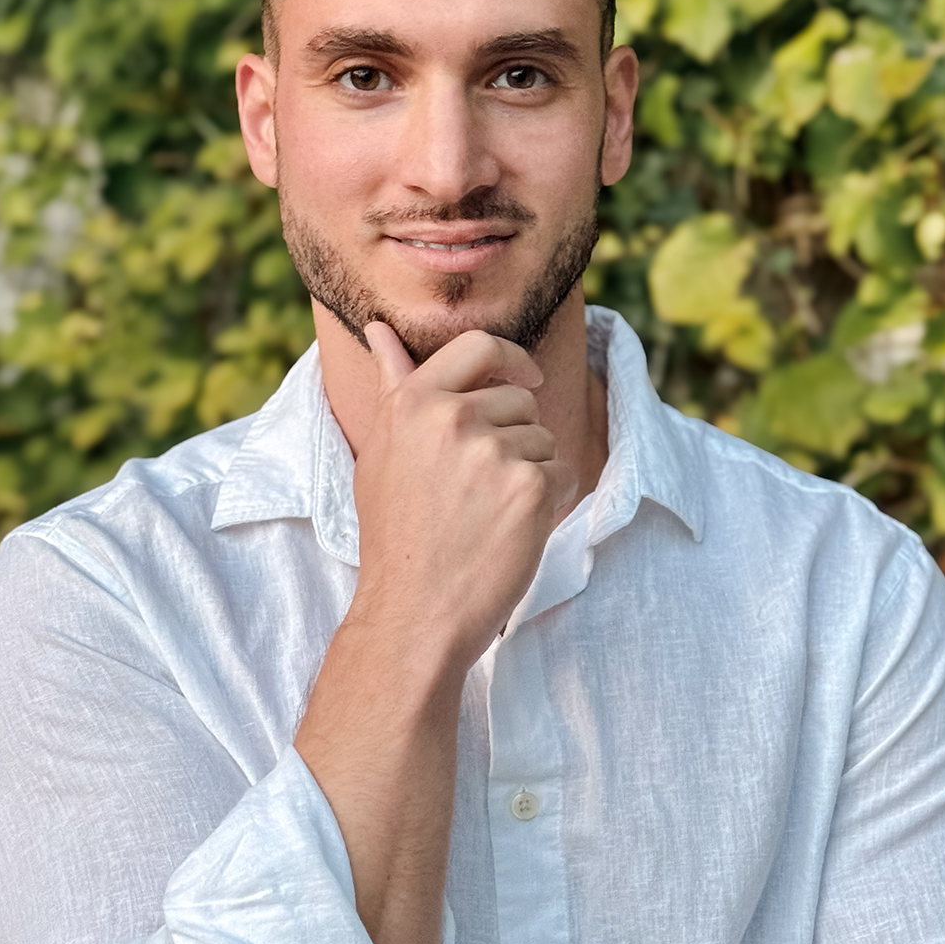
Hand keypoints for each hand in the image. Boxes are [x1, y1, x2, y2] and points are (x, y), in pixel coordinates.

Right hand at [351, 324, 578, 675]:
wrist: (414, 612)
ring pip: (544, 440)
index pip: (481, 347)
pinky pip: (564, 474)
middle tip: (481, 491)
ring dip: (532, 474)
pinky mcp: (532, 487)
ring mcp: (495, 451)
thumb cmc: (396, 536)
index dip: (512, 359)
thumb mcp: (382, 454)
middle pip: (521, 401)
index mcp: (414, 402)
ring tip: (490, 516)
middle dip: (516, 438)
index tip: (527, 378)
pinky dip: (550, 503)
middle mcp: (453, 418)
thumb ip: (393, 387)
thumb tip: (380, 331)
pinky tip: (512, 531)